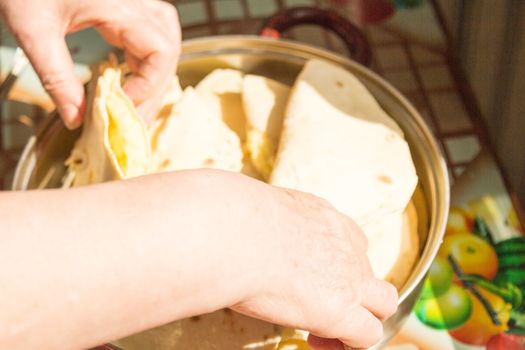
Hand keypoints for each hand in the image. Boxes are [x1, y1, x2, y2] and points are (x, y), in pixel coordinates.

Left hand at [0, 0, 180, 127]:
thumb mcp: (35, 33)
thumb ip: (57, 78)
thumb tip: (76, 119)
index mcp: (118, 6)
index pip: (160, 52)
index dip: (148, 85)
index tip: (121, 104)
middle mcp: (133, 1)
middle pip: (168, 49)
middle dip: (153, 89)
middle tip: (129, 116)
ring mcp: (131, 1)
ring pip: (166, 39)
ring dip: (155, 73)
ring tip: (133, 98)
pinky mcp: (123, 5)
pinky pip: (151, 34)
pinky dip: (145, 60)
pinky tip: (128, 76)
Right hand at [0, 169, 396, 348]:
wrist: (230, 229)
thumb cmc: (226, 213)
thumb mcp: (243, 204)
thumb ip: (243, 212)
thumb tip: (204, 206)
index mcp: (321, 215)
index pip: (348, 239)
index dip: (335, 261)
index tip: (309, 276)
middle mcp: (343, 243)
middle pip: (368, 269)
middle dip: (353, 288)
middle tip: (321, 303)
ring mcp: (349, 276)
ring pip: (381, 300)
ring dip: (359, 316)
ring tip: (326, 330)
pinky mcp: (342, 309)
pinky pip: (367, 335)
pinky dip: (350, 342)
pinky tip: (319, 342)